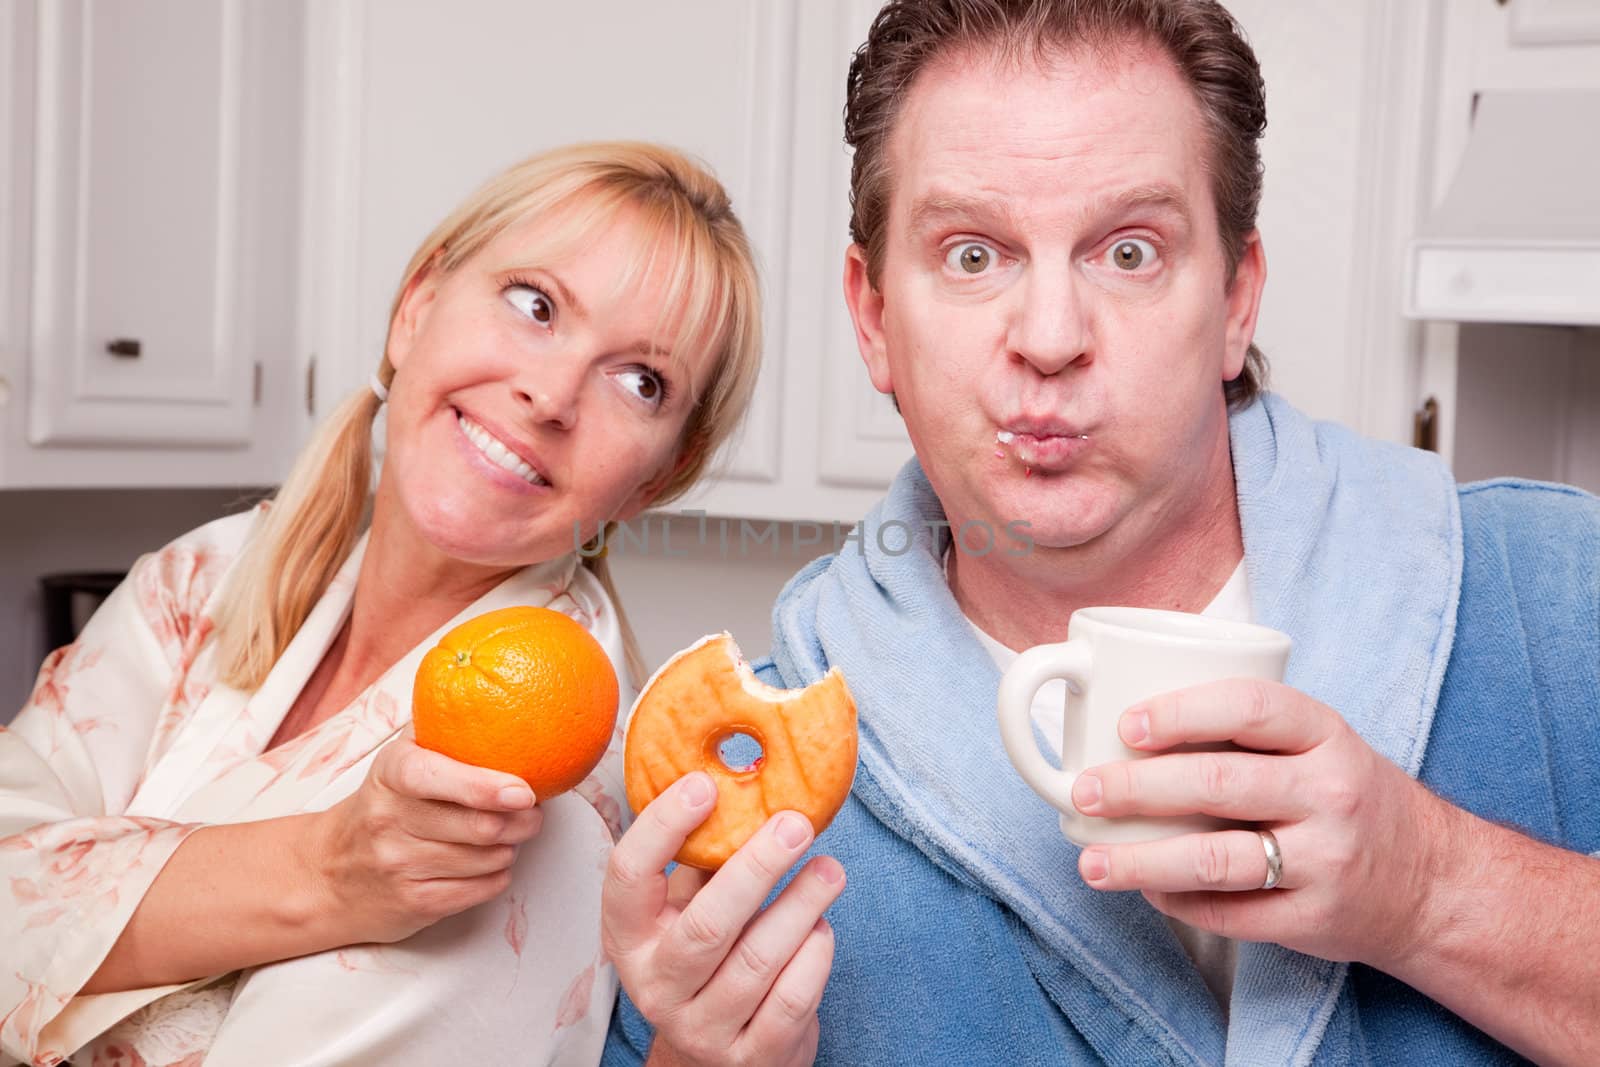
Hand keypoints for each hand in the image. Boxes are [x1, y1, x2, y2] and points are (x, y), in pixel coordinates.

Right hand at [307, 733, 542, 943]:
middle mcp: (389, 820)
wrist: (328, 871)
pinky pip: (480, 890)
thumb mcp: (399, 758)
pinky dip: (497, 874)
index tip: (522, 790)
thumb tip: (497, 695)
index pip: (434, 777)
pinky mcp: (413, 903)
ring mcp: (399, 865)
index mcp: (391, 774)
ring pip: (487, 859)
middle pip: (479, 827)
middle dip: (523, 820)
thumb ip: (442, 726)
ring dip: (511, 847)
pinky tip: (489, 861)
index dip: (483, 786)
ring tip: (507, 834)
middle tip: (532, 811)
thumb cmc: (382, 805)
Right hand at [601, 772, 845, 1066]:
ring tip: (829, 870)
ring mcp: (702, 1028)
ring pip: (757, 960)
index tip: (705, 784)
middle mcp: (655, 987)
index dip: (662, 826)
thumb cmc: (709, 957)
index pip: (627, 876)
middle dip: (757, 867)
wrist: (717, 1057)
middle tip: (796, 824)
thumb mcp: (688, 907)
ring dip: (801, 905)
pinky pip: (793, 998)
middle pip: (706, 924)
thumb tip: (741, 782)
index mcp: (629, 938)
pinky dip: (815, 954)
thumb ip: (704, 856)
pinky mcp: (751, 1057)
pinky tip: (822, 926)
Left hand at [1069, 679, 1450, 968]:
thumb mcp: (1318, 742)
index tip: (1126, 724)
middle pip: (1217, 784)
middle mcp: (1330, 794)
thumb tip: (1127, 717)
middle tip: (1083, 791)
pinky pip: (1229, 914)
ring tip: (1091, 862)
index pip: (1249, 708)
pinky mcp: (1315, 919)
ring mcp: (1326, 861)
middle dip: (1136, 788)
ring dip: (1140, 862)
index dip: (1181, 712)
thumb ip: (1246, 728)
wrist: (1432, 881)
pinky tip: (1146, 891)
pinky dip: (1176, 903)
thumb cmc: (1345, 794)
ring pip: (1213, 860)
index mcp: (1326, 735)